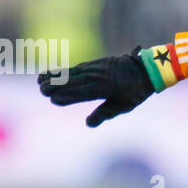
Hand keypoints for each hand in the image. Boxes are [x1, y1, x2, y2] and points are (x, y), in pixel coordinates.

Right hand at [38, 46, 155, 126]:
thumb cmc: (136, 91)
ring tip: (39, 79)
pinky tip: (53, 73)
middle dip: (56, 85)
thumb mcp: (124, 106)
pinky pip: (76, 67)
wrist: (147, 68)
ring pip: (72, 72)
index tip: (53, 101)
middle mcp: (98, 75)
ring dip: (55, 75)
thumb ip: (105, 113)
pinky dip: (64, 70)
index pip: (82, 93)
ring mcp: (96, 67)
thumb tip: (88, 124)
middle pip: (73, 81)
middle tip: (41, 90)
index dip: (67, 97)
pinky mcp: (95, 63)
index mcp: (105, 87)